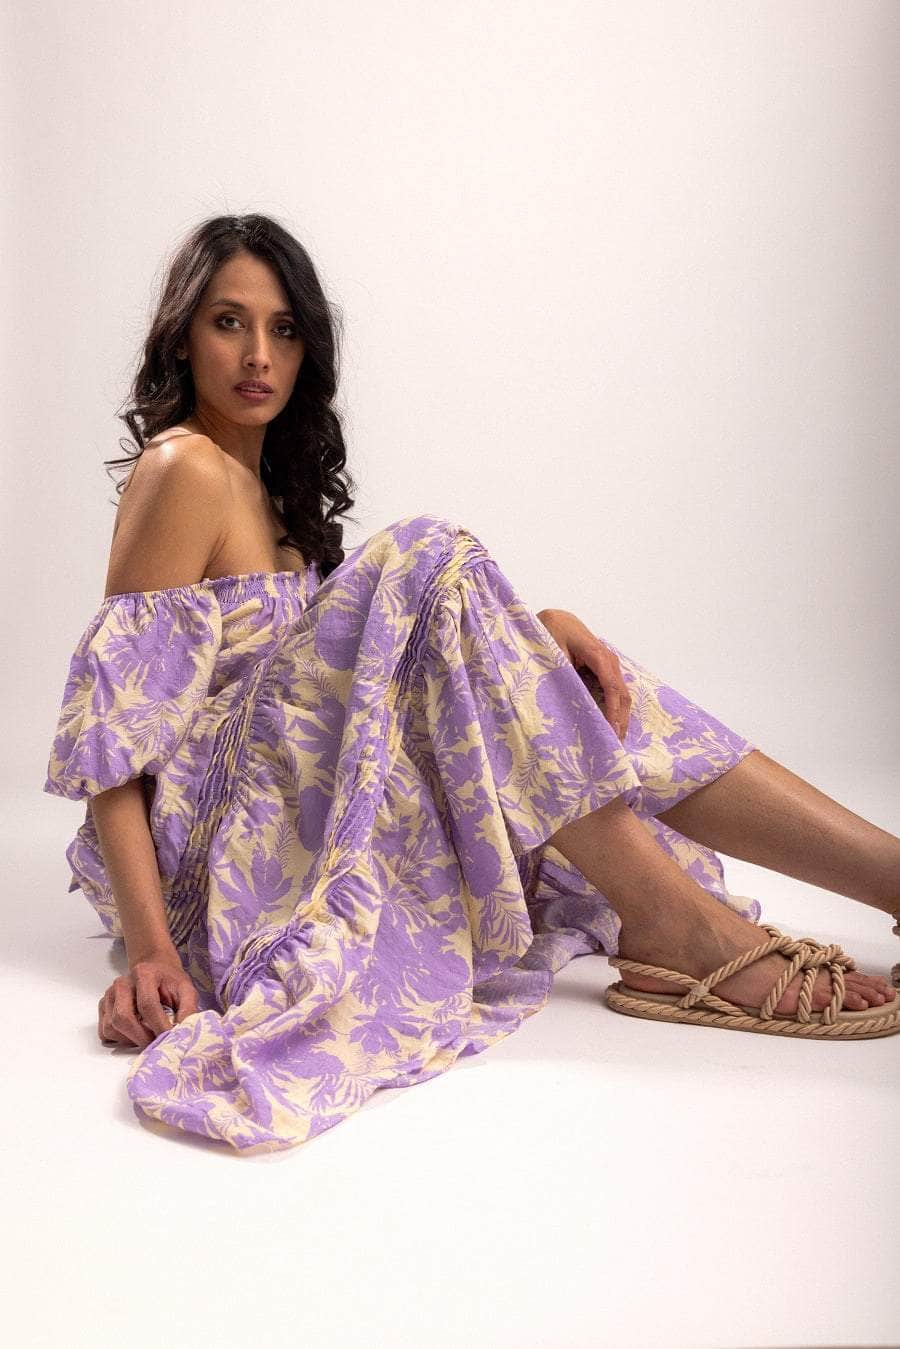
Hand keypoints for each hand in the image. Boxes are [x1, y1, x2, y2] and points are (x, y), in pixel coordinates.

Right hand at [98, 949, 199, 1048]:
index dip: (159, 1026)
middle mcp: (122, 983)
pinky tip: (135, 1034)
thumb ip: (188, 1009)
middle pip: (123, 1017)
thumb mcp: (186, 990)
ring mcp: (109, 995)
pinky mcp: (103, 1007)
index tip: (169, 1039)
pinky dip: (120, 1039)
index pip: (147, 1005)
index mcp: (144, 974)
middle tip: (156, 1045)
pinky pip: (104, 1031)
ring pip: (111, 1027)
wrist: (154, 970)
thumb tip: (184, 1034)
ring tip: (147, 1037)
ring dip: (130, 1040)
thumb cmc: (169, 982)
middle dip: (141, 1037)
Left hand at [536, 608, 632, 740]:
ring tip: (615, 740)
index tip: (610, 731)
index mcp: (597, 654)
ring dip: (620, 717)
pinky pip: (615, 691)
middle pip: (622, 694)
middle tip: (614, 745)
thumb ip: (563, 672)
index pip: (612, 687)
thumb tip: (572, 699)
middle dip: (621, 720)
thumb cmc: (551, 632)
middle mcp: (609, 659)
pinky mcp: (606, 669)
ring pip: (622, 694)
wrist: (556, 619)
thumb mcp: (552, 651)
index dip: (613, 711)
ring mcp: (610, 664)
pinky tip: (611, 725)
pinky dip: (616, 709)